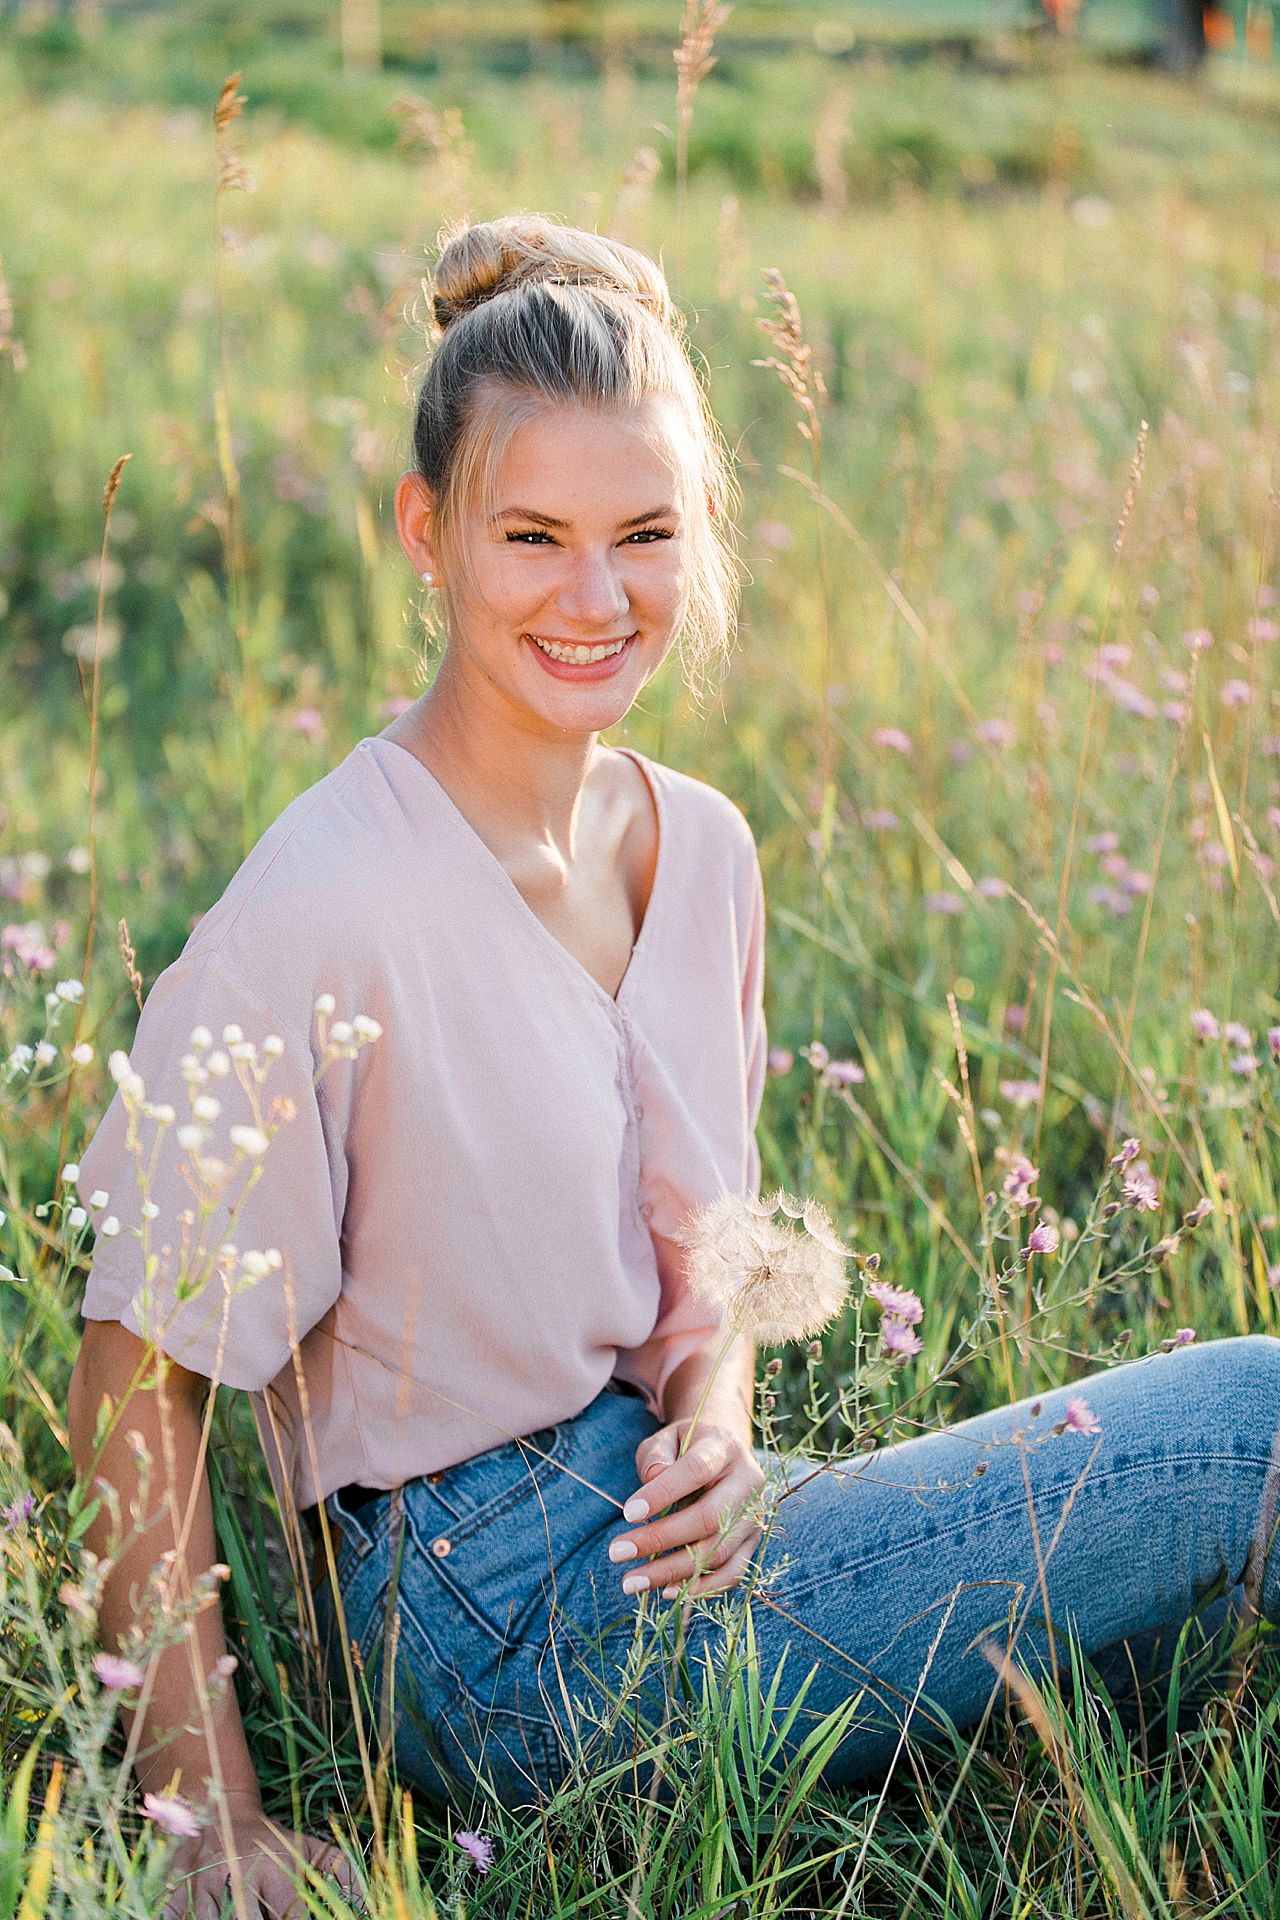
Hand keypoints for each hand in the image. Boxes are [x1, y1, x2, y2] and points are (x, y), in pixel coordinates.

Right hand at [159, 1804, 362, 1918]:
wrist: (219, 1808)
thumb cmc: (269, 1840)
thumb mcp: (306, 1847)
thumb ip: (339, 1869)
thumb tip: (369, 1901)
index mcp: (275, 1867)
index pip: (289, 1915)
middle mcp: (238, 1874)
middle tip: (261, 1918)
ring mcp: (203, 1883)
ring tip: (235, 1914)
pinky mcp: (176, 1889)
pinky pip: (175, 1917)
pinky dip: (185, 1918)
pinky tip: (204, 1914)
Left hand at [608, 1417, 765, 1600]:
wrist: (724, 1452)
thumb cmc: (686, 1446)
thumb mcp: (666, 1438)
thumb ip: (656, 1454)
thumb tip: (653, 1477)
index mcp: (725, 1448)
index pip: (697, 1470)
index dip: (663, 1492)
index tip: (628, 1513)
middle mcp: (748, 1482)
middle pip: (709, 1518)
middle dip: (660, 1539)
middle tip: (617, 1552)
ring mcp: (755, 1515)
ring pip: (719, 1552)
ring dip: (673, 1572)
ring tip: (632, 1581)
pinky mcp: (752, 1542)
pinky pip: (732, 1573)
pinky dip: (701, 1588)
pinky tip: (666, 1591)